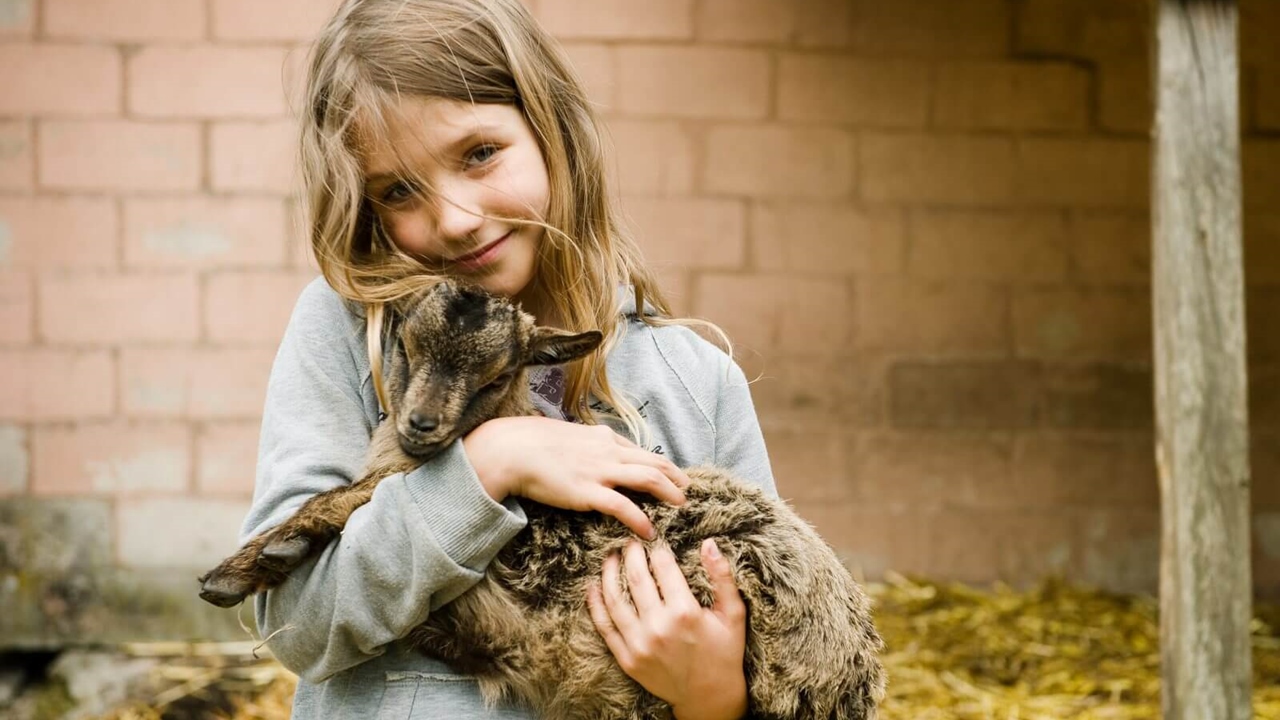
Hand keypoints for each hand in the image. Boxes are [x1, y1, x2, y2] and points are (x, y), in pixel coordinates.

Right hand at [461, 416, 689, 538]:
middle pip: (655, 461)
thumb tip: (592, 447)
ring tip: (682, 507)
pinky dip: (641, 520)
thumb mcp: (567, 435)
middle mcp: (608, 451)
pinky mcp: (588, 492)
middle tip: (691, 491)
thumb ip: (585, 443)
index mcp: (603, 438)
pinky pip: (623, 507)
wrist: (511, 449)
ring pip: (649, 478)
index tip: (674, 475)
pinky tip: (649, 533)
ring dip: (670, 493)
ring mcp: (600, 471)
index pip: (641, 450)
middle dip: (677, 477)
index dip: (662, 464)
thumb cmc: (532, 442)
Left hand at [587, 538, 747, 719]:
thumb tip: (708, 543)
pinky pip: (605, 627)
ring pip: (615, 599)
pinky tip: (593, 587)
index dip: (657, 550)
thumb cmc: (724, 652)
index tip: (654, 541)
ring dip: (609, 573)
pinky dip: (595, 604)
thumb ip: (722, 577)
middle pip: (636, 578)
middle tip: (628, 542)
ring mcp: (640, 644)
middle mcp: (659, 627)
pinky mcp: (627, 659)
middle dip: (630, 555)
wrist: (709, 697)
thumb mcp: (733, 614)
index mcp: (685, 612)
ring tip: (610, 558)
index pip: (663, 568)